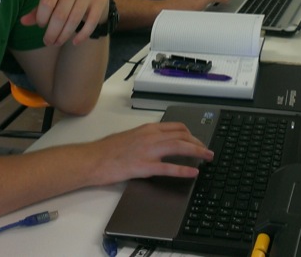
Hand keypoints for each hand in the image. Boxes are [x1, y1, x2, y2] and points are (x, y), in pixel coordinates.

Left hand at [21, 0, 109, 45]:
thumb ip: (39, 9)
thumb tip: (22, 22)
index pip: (46, 3)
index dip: (42, 18)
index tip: (42, 26)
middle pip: (60, 15)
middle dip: (52, 33)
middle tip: (48, 42)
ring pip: (74, 20)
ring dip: (64, 36)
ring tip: (57, 43)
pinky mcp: (100, 3)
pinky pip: (90, 23)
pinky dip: (82, 36)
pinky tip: (75, 42)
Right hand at [89, 122, 213, 183]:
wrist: (92, 159)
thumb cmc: (106, 150)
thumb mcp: (129, 137)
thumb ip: (145, 138)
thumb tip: (157, 143)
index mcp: (147, 129)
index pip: (176, 127)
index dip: (191, 134)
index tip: (197, 140)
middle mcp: (150, 136)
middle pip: (182, 135)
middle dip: (198, 142)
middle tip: (207, 151)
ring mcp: (148, 151)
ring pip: (179, 147)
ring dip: (197, 152)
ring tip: (208, 158)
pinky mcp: (144, 166)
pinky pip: (169, 167)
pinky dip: (184, 170)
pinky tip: (193, 173)